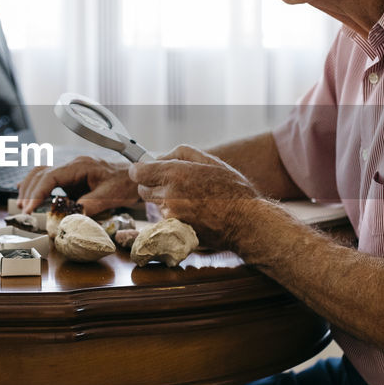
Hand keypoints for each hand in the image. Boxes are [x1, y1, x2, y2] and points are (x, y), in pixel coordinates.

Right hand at [16, 155, 141, 215]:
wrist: (135, 178)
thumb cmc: (124, 184)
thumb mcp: (109, 196)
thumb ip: (89, 205)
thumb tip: (71, 217)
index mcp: (80, 165)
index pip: (51, 176)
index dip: (37, 192)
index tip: (29, 208)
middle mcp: (72, 165)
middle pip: (42, 173)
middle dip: (29, 191)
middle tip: (23, 210)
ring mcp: (71, 170)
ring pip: (42, 173)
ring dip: (30, 187)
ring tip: (22, 204)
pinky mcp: (71, 178)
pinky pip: (49, 178)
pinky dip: (37, 185)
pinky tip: (27, 193)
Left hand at [129, 145, 262, 248]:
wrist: (246, 222)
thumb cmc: (232, 190)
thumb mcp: (210, 161)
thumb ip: (181, 153)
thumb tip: (160, 157)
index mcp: (175, 173)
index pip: (137, 172)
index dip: (140, 171)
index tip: (145, 171)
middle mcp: (169, 195)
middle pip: (143, 190)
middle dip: (152, 186)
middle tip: (171, 185)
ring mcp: (171, 216)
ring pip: (155, 206)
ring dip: (164, 202)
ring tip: (189, 201)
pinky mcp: (175, 232)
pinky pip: (164, 221)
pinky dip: (172, 217)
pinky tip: (191, 215)